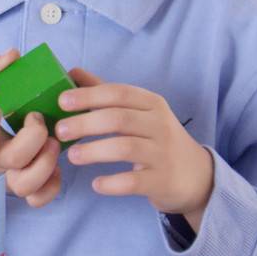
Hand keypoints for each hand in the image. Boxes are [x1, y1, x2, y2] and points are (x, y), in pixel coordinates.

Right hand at [0, 49, 61, 207]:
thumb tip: (13, 55)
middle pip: (14, 159)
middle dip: (32, 137)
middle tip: (35, 117)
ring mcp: (7, 176)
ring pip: (27, 185)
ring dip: (45, 164)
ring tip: (52, 142)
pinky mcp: (22, 185)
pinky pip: (39, 197)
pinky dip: (51, 185)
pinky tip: (54, 163)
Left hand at [54, 67, 214, 228]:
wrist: (196, 175)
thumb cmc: (157, 138)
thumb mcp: (138, 112)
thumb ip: (106, 94)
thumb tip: (73, 72)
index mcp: (151, 104)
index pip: (119, 93)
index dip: (89, 95)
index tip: (62, 101)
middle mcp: (160, 125)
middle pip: (119, 119)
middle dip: (85, 123)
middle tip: (60, 131)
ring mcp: (162, 153)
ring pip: (125, 148)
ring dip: (94, 151)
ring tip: (72, 156)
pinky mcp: (162, 181)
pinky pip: (134, 181)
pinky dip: (112, 183)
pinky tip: (96, 184)